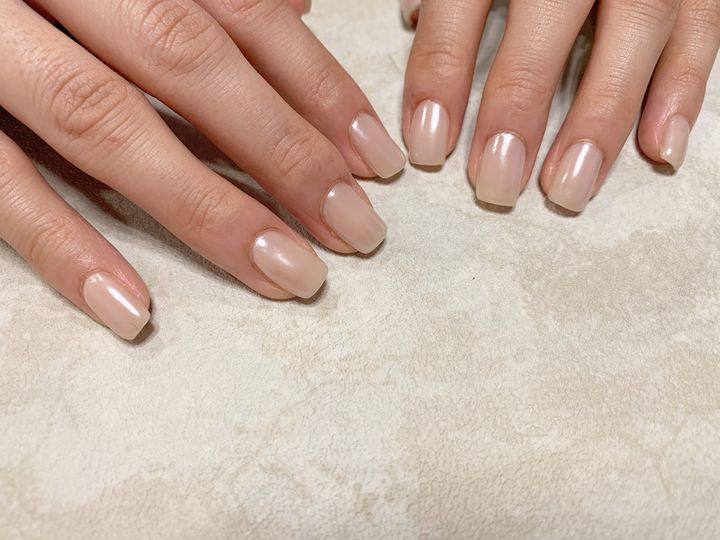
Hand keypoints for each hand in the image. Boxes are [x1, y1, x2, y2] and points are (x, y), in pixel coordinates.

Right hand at [0, 0, 405, 339]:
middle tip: (355, 233)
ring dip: (206, 209)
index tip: (375, 161)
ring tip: (287, 277)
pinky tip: (134, 309)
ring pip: (106, 124)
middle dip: (284, 153)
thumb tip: (294, 4)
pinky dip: (65, 246)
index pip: (242, 13)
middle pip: (191, 65)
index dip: (318, 88)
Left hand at [400, 0, 718, 210]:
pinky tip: (660, 150)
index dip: (442, 75)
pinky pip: (703, 26)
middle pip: (548, 18)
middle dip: (519, 106)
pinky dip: (682, 89)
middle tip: (496, 182)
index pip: (462, 0)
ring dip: (603, 116)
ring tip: (569, 189)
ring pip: (636, 26)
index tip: (428, 146)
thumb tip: (415, 18)